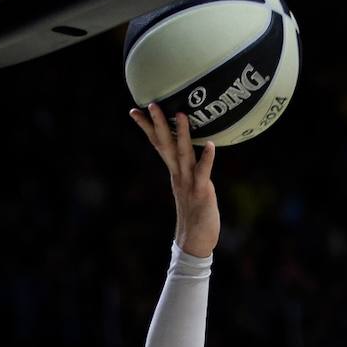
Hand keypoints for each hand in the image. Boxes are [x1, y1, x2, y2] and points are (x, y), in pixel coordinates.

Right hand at [130, 102, 219, 256]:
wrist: (195, 242)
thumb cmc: (194, 215)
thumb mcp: (188, 188)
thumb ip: (186, 172)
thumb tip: (186, 158)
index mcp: (175, 172)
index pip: (159, 145)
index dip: (148, 127)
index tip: (136, 110)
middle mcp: (179, 175)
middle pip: (166, 145)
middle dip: (159, 123)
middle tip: (151, 104)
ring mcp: (189, 183)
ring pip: (183, 154)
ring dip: (182, 134)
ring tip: (181, 114)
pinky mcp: (202, 192)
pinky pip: (204, 173)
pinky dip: (207, 159)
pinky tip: (211, 145)